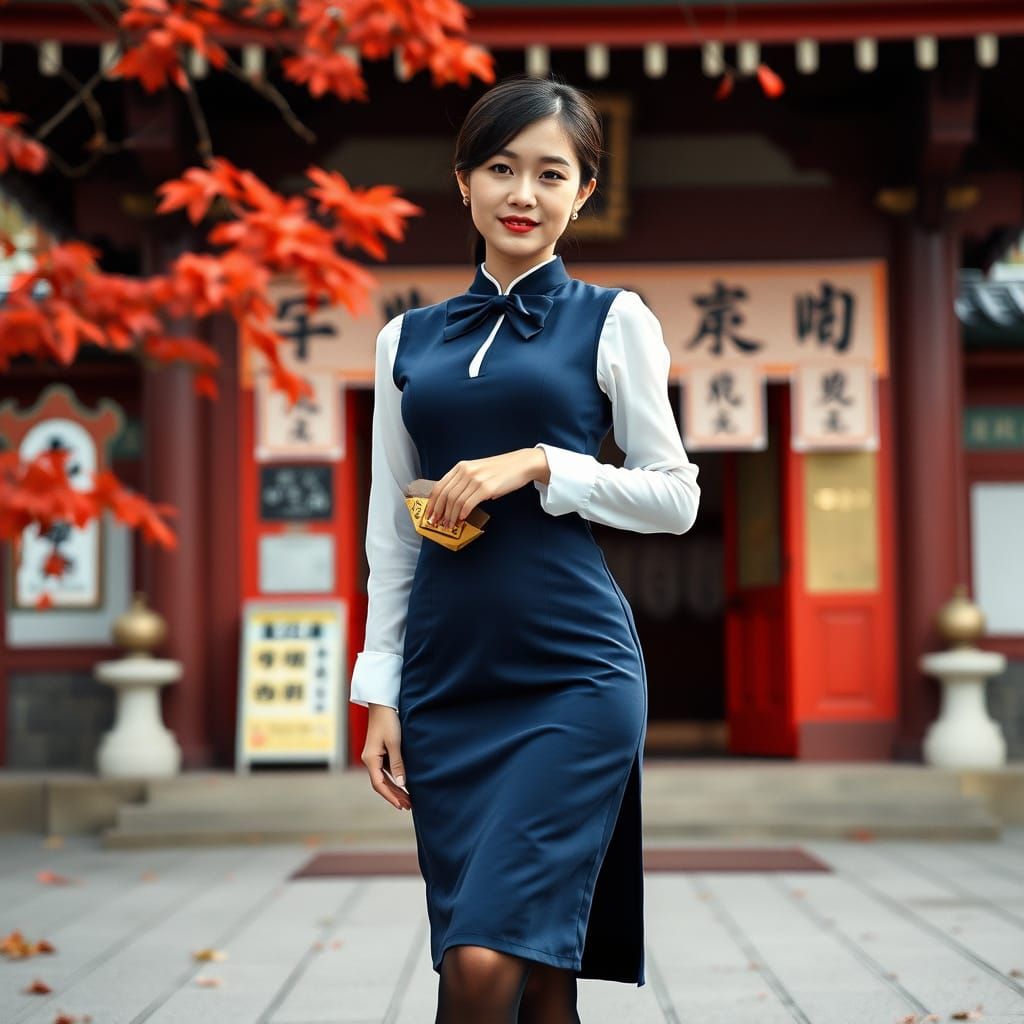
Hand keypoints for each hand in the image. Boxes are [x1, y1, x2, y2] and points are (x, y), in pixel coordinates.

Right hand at [360, 704, 410, 809]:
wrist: (382, 704)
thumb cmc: (388, 721)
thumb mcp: (395, 743)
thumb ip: (398, 764)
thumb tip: (402, 784)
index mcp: (370, 759)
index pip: (379, 784)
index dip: (391, 797)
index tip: (402, 806)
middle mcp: (369, 760)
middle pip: (381, 783)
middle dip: (394, 796)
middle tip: (408, 806)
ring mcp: (373, 756)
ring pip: (383, 778)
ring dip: (394, 789)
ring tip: (407, 799)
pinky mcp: (378, 751)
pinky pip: (385, 770)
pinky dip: (394, 779)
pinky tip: (403, 784)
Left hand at [424, 448, 547, 527]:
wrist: (521, 464)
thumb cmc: (501, 470)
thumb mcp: (478, 471)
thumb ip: (465, 482)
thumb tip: (455, 502)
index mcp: (461, 467)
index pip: (440, 486)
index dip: (433, 503)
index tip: (430, 514)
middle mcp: (466, 471)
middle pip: (445, 495)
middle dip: (439, 512)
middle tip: (437, 523)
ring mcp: (476, 479)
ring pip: (455, 501)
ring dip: (451, 516)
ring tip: (450, 525)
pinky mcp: (486, 488)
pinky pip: (468, 503)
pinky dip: (462, 513)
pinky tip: (462, 519)